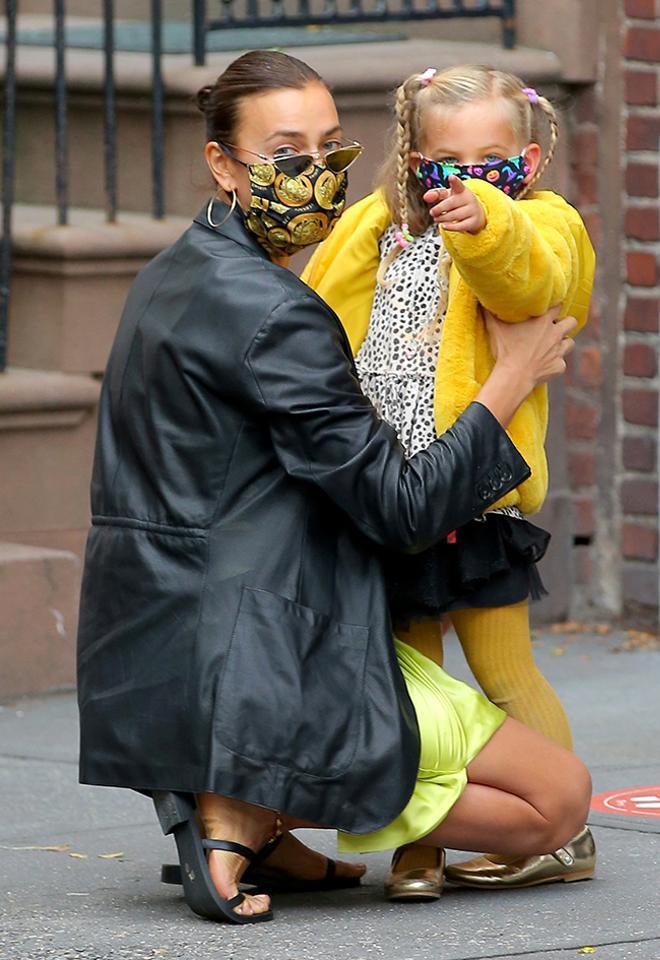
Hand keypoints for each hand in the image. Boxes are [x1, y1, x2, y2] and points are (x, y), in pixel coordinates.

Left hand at [423, 175, 485, 233]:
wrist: (475, 214)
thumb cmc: (458, 203)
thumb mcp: (448, 196)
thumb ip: (436, 194)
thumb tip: (425, 197)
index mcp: (461, 189)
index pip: (458, 184)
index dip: (454, 181)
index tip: (451, 177)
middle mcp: (468, 198)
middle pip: (450, 203)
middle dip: (439, 209)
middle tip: (432, 212)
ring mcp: (472, 210)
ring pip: (454, 215)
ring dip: (442, 218)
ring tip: (437, 218)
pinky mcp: (473, 222)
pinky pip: (460, 226)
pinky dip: (450, 227)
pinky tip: (443, 226)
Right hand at [475, 304, 576, 427]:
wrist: (514, 376)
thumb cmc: (505, 350)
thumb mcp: (495, 328)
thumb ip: (490, 313)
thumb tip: (480, 299)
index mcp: (543, 321)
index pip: (558, 305)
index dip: (554, 306)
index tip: (549, 308)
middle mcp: (555, 334)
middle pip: (571, 322)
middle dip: (565, 323)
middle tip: (554, 327)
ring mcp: (559, 351)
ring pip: (570, 342)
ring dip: (563, 343)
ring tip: (552, 346)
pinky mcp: (559, 366)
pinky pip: (561, 363)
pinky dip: (555, 364)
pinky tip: (545, 365)